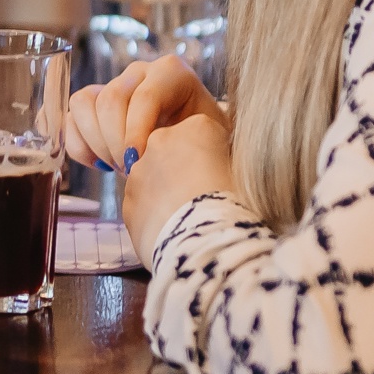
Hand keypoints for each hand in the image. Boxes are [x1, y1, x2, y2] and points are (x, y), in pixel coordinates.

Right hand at [65, 55, 224, 174]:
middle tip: (130, 169)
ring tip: (116, 166)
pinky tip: (98, 164)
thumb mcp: (211, 136)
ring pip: (83, 104)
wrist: (196, 148)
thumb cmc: (207, 143)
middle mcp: (138, 73)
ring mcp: (112, 86)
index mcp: (171, 73)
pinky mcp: (92, 106)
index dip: (137, 131)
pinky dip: (78, 144)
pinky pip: (69, 118)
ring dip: (95, 143)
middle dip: (115, 141)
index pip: (145, 96)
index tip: (139, 163)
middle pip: (110, 100)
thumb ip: (193, 136)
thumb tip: (161, 152)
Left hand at [119, 113, 234, 260]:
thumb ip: (228, 162)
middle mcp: (160, 140)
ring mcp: (138, 172)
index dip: (214, 157)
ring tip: (187, 218)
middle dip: (184, 170)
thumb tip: (223, 166)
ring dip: (165, 192)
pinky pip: (141, 204)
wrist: (204, 245)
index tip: (222, 177)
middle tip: (203, 198)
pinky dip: (153, 214)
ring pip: (152, 177)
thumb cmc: (236, 208)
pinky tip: (171, 230)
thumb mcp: (246, 175)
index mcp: (196, 128)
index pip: (204, 134)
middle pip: (172, 150)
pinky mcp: (127, 202)